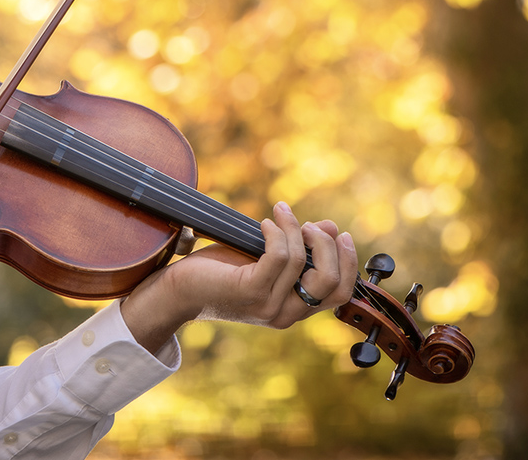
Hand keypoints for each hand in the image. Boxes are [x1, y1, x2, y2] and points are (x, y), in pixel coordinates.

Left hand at [120, 201, 358, 353]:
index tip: (337, 233)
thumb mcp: (265, 258)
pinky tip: (264, 223)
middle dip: (327, 245)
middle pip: (332, 281)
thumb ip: (297, 248)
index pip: (341, 293)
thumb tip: (330, 227)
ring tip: (281, 213)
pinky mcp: (251, 291)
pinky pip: (279, 256)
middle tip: (309, 224)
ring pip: (304, 262)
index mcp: (295, 309)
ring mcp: (269, 305)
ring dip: (297, 229)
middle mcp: (287, 314)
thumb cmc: (220, 272)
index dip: (347, 261)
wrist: (179, 291)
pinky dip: (277, 232)